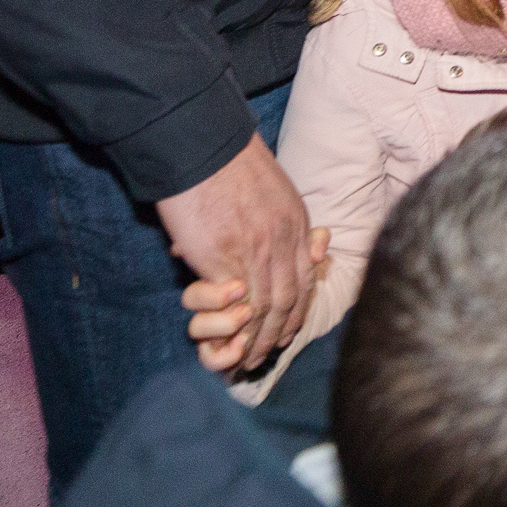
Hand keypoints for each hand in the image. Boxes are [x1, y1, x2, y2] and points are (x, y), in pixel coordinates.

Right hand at [156, 136, 315, 371]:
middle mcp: (284, 241)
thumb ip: (270, 217)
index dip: (298, 308)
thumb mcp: (269, 188)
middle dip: (279, 330)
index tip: (289, 327)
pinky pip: (238, 306)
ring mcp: (256, 253)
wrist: (201, 147)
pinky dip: (237, 329)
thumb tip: (258, 236)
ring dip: (259, 338)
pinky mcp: (225, 261)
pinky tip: (231, 343)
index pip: (305, 276)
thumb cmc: (225, 162)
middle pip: (289, 298)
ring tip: (249, 359)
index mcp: (296, 221)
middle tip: (268, 353)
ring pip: (266, 308)